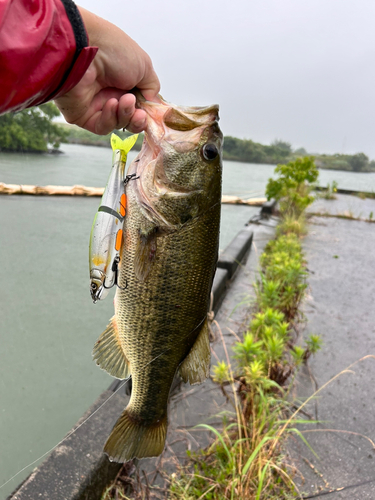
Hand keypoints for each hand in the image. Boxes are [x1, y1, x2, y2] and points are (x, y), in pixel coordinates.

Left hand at [55, 7, 159, 134]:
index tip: (152, 114)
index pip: (139, 106)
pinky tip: (111, 103)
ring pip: (118, 124)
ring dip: (125, 114)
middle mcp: (110, 94)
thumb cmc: (114, 51)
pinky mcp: (83, 116)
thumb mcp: (144, 66)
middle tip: (140, 113)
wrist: (84, 49)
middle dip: (138, 119)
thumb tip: (153, 104)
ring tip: (125, 100)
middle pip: (130, 119)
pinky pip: (102, 126)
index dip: (147, 113)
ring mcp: (96, 106)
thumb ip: (152, 88)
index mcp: (125, 82)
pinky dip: (110, 118)